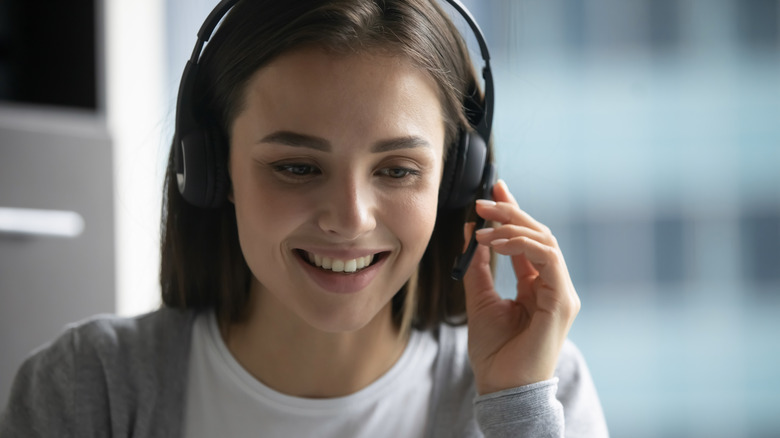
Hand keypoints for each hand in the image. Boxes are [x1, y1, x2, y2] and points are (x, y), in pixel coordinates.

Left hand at [463, 179, 580, 394]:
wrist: (501, 387)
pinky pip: (547, 259)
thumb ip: (478, 266)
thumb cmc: (493, 352)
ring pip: (546, 241)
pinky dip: (521, 245)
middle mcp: (552, 285)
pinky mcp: (562, 301)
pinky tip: (496, 244)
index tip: (495, 188)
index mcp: (536, 285)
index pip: (528, 240)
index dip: (513, 211)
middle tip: (481, 201)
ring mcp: (561, 292)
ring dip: (513, 226)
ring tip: (483, 225)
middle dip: (510, 211)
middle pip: (538, 235)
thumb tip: (472, 231)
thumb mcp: (478, 299)